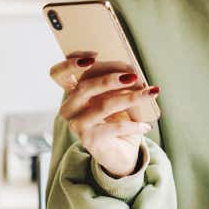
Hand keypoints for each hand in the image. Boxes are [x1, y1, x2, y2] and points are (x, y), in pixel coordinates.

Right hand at [49, 53, 160, 177]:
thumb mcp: (115, 98)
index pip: (58, 74)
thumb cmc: (117, 120)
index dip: (70, 63)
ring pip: (103, 105)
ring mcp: (77, 126)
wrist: (120, 153)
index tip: (94, 55)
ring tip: (151, 93)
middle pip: (84, 87)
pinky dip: (134, 125)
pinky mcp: (90, 140)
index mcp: (73, 94)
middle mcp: (69, 109)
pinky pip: (115, 127)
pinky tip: (146, 125)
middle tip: (133, 75)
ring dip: (131, 97)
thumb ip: (116, 85)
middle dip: (110, 78)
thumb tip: (133, 73)